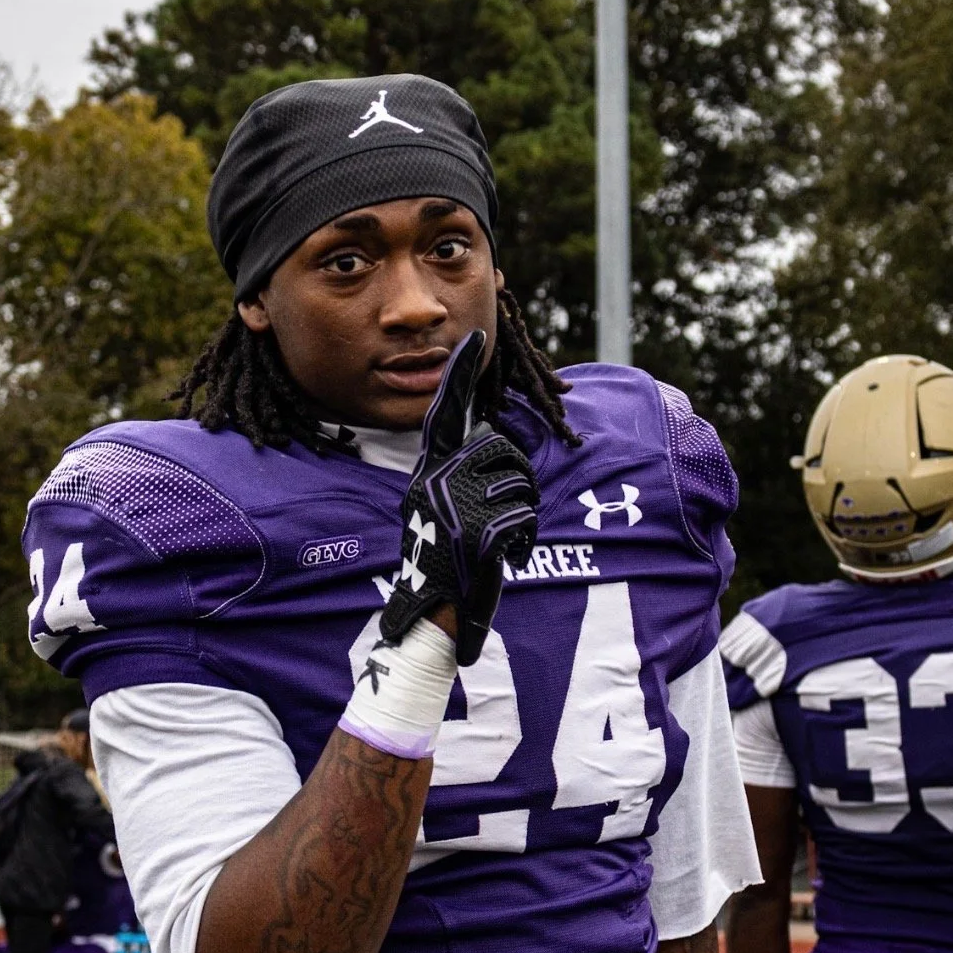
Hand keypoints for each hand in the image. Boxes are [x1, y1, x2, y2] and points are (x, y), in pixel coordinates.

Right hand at [379, 330, 538, 665]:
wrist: (432, 615)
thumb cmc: (446, 565)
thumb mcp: (441, 512)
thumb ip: (459, 477)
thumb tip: (492, 442)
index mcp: (428, 474)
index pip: (445, 415)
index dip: (462, 375)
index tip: (477, 337)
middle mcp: (436, 482)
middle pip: (502, 452)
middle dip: (516, 483)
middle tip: (503, 519)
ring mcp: (456, 506)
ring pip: (520, 487)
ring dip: (522, 517)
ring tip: (496, 544)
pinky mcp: (478, 533)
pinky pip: (524, 519)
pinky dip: (523, 542)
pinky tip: (503, 561)